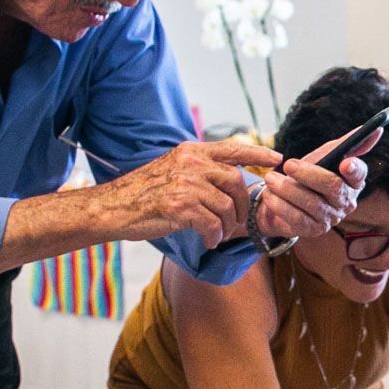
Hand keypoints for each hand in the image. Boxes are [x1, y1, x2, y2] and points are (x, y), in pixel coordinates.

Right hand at [104, 141, 256, 248]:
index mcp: (190, 151)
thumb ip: (198, 171)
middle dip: (243, 206)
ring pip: (227, 206)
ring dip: (227, 226)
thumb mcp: (171, 169)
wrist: (112, 207)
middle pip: (236, 182)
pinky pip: (212, 224)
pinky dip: (214, 236)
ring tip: (216, 234)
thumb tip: (229, 183)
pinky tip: (207, 241)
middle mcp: (190, 162)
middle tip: (237, 222)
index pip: (232, 148)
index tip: (276, 159)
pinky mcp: (179, 206)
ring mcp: (185, 183)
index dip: (257, 154)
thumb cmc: (142, 194)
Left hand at [250, 125, 384, 239]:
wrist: (282, 198)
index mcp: (353, 182)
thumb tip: (378, 130)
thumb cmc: (307, 174)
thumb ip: (347, 143)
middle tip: (287, 164)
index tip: (344, 162)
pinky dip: (280, 205)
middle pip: (333, 187)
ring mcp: (331, 219)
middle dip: (308, 174)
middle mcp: (346, 202)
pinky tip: (269, 195)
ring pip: (312, 203)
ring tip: (270, 179)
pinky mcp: (313, 230)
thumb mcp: (324, 155)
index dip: (354, 169)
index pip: (359, 175)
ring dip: (287, 189)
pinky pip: (297, 218)